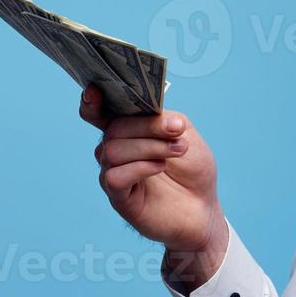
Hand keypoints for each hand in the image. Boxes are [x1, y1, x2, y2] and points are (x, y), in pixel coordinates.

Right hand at [79, 83, 226, 285]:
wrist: (203, 208)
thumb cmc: (192, 169)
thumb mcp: (184, 134)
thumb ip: (163, 117)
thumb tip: (150, 111)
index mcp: (128, 131)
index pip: (99, 112)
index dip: (92, 101)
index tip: (95, 89)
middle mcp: (115, 150)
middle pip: (113, 128)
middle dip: (148, 126)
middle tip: (177, 130)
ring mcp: (114, 174)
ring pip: (112, 150)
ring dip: (149, 146)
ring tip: (178, 150)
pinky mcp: (118, 198)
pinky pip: (113, 176)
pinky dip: (140, 167)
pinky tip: (160, 167)